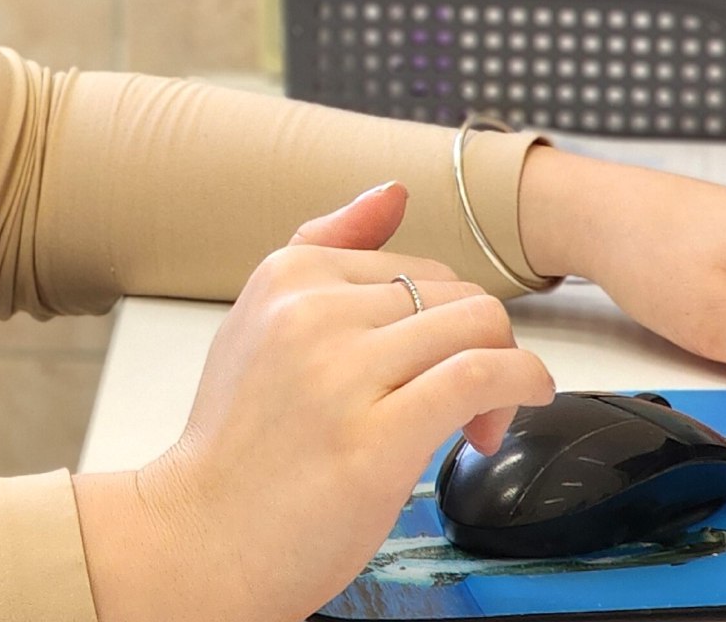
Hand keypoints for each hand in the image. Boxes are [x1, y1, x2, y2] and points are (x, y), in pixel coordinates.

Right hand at [73, 183, 553, 621]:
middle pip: (456, 294)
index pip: (415, 264)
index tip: (435, 366)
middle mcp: (312, 312)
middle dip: (481, 345)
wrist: (202, 535)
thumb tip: (393, 191)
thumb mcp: (259, 321)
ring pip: (478, 325)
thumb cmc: (237, 444)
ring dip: (508, 370)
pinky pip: (482, 376)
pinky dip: (523, 385)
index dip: (445, 317)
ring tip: (485, 418)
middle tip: (468, 404)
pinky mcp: (378, 437)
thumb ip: (325, 250)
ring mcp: (343, 373)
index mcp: (286, 276)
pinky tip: (511, 414)